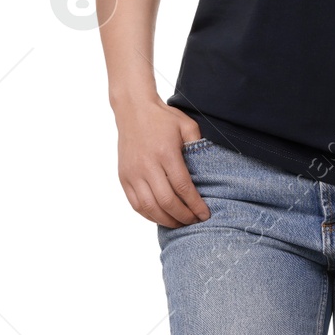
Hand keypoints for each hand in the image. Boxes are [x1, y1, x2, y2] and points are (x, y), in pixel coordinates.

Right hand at [115, 102, 209, 227]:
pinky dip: (149, 215)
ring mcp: (133, 174)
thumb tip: (210, 167)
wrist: (133, 111)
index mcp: (166, 153)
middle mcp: (147, 166)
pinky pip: (135, 204)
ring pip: (149, 207)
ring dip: (166, 220)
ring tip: (180, 222)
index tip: (205, 214)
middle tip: (195, 221)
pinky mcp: (124, 178)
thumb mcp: (187, 125)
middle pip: (166, 201)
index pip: (182, 187)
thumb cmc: (163, 119)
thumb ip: (199, 145)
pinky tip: (161, 217)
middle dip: (183, 216)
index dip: (195, 204)